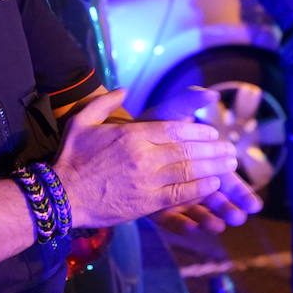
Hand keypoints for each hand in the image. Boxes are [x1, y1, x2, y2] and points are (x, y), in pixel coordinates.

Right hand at [56, 89, 235, 228]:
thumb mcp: (82, 121)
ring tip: (230, 165)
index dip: (197, 131)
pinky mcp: (146, 203)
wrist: (61, 195)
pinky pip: (179, 194)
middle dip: (213, 149)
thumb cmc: (72, 157)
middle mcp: (143, 156)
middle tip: (231, 149)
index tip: (212, 132)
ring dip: (213, 168)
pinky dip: (199, 189)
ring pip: (188, 171)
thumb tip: (123, 88)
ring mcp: (146, 181)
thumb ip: (104, 102)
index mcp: (131, 135)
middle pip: (186, 150)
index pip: (174, 129)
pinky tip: (213, 185)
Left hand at [139, 86, 265, 233]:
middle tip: (240, 217)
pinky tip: (191, 228)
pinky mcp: (157, 206)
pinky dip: (181, 224)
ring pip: (197, 211)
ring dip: (209, 218)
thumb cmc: (153, 124)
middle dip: (229, 208)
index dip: (241, 192)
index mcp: (204, 163)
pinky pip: (170, 219)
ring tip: (218, 226)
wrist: (123, 137)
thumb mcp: (171, 113)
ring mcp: (175, 195)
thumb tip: (212, 94)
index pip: (227, 180)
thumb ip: (189, 103)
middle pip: (216, 199)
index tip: (254, 204)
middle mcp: (193, 181)